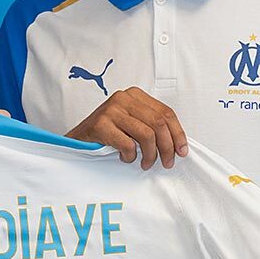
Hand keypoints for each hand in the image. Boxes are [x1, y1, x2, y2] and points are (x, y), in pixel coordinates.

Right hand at [66, 87, 188, 168]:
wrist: (77, 140)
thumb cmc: (108, 134)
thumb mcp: (133, 123)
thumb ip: (152, 126)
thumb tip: (178, 144)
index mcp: (135, 95)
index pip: (166, 113)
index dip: (178, 134)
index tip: (182, 151)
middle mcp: (124, 98)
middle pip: (159, 123)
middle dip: (167, 147)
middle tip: (166, 163)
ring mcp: (111, 109)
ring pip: (146, 135)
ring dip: (150, 155)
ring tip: (146, 164)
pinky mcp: (100, 124)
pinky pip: (127, 144)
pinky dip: (131, 156)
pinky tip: (126, 158)